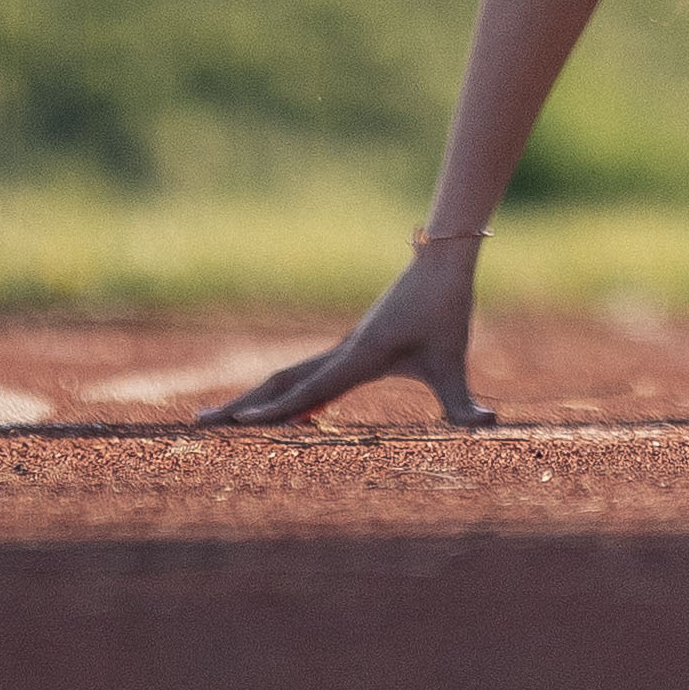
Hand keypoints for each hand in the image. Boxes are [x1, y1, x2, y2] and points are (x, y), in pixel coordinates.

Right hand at [201, 239, 494, 427]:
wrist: (440, 263)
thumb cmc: (446, 310)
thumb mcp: (455, 361)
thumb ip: (465, 403)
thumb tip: (488, 424)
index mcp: (358, 357)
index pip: (307, 390)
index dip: (274, 412)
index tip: (238, 426)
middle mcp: (342, 352)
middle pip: (280, 382)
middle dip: (241, 407)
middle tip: (200, 425)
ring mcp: (343, 348)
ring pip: (289, 375)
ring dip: (256, 398)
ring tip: (224, 419)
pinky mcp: (353, 346)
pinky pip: (309, 373)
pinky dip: (288, 392)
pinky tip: (290, 412)